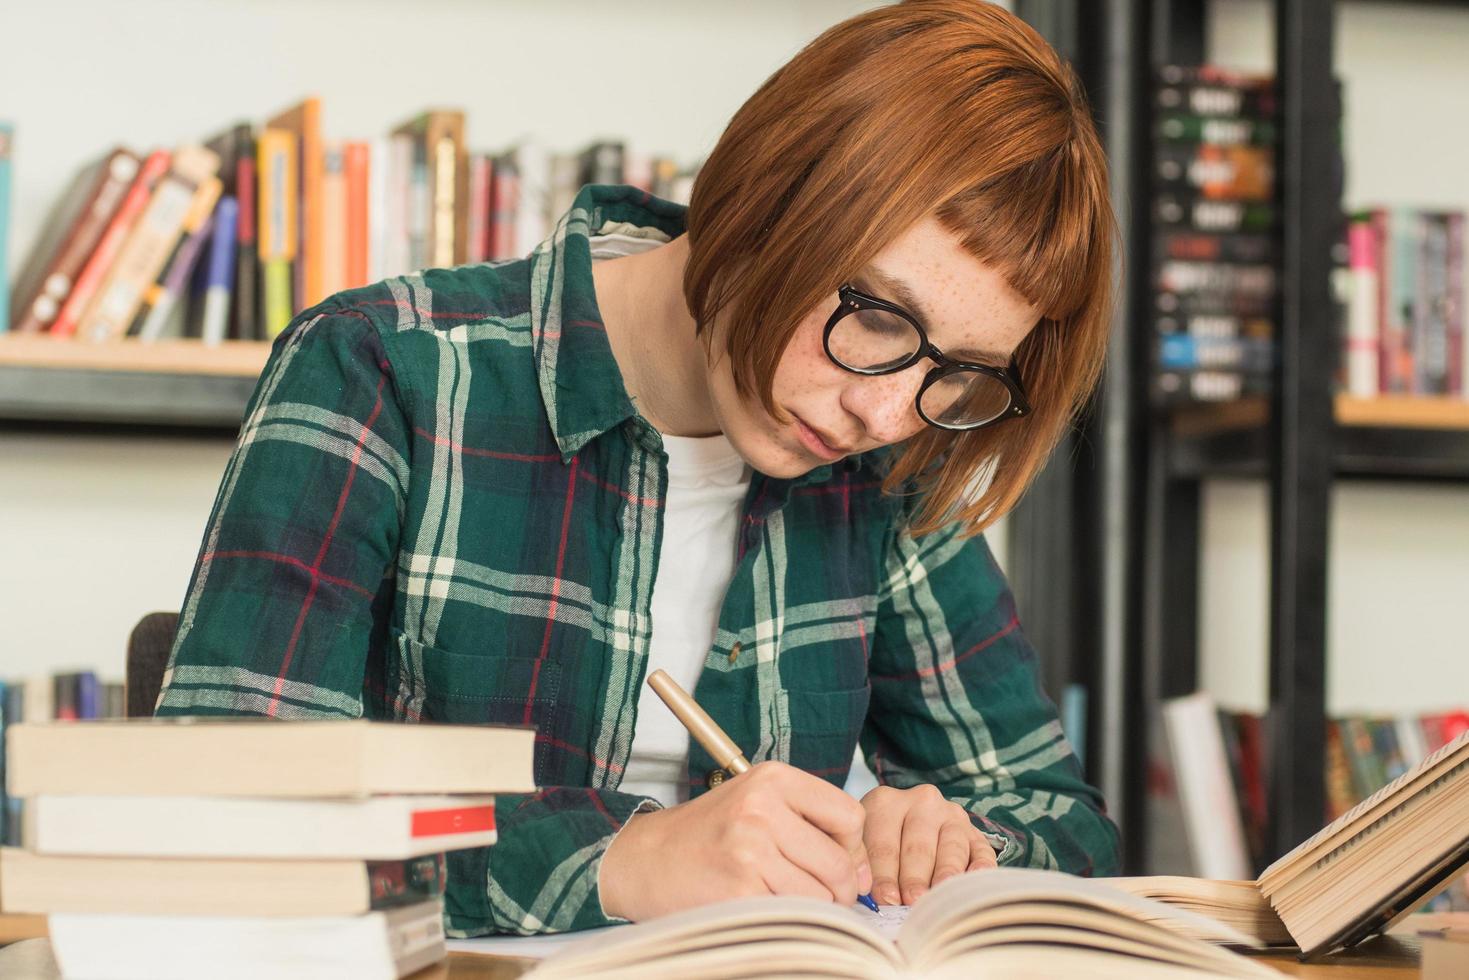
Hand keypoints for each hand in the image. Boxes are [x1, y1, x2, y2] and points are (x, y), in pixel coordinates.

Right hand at [599, 761, 871, 920]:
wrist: (644, 858)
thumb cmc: (708, 835)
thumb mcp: (758, 806)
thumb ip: (812, 826)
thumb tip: (864, 874)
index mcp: (773, 779)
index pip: (850, 816)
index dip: (850, 848)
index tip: (833, 861)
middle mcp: (762, 808)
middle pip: (839, 864)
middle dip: (836, 889)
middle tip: (810, 891)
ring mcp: (750, 849)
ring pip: (821, 897)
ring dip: (810, 908)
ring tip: (777, 896)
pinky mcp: (740, 890)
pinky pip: (793, 917)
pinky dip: (785, 921)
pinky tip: (760, 907)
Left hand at [860, 783, 997, 905]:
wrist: (909, 825)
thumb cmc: (877, 844)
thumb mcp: (865, 845)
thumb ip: (867, 869)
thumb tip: (879, 902)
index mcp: (886, 803)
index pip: (883, 844)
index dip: (883, 875)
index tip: (885, 899)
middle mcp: (922, 803)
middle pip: (918, 847)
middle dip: (914, 879)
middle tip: (912, 901)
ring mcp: (952, 816)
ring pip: (951, 848)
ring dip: (945, 875)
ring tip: (941, 897)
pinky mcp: (975, 833)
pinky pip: (982, 851)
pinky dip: (980, 868)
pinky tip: (973, 883)